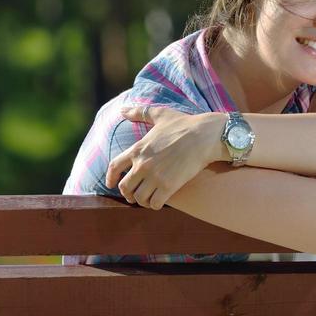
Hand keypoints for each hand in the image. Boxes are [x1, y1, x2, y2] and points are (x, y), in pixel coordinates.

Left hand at [106, 106, 224, 208]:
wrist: (205, 135)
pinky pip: (154, 204)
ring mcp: (155, 176)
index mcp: (138, 149)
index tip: (111, 184)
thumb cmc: (184, 124)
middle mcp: (143, 164)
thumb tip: (122, 110)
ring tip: (147, 199)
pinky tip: (159, 201)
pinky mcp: (169, 186)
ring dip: (142, 201)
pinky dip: (154, 205)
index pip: (114, 167)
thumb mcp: (160, 115)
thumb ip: (139, 113)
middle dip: (127, 193)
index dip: (110, 178)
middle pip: (124, 187)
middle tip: (133, 195)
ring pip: (139, 198)